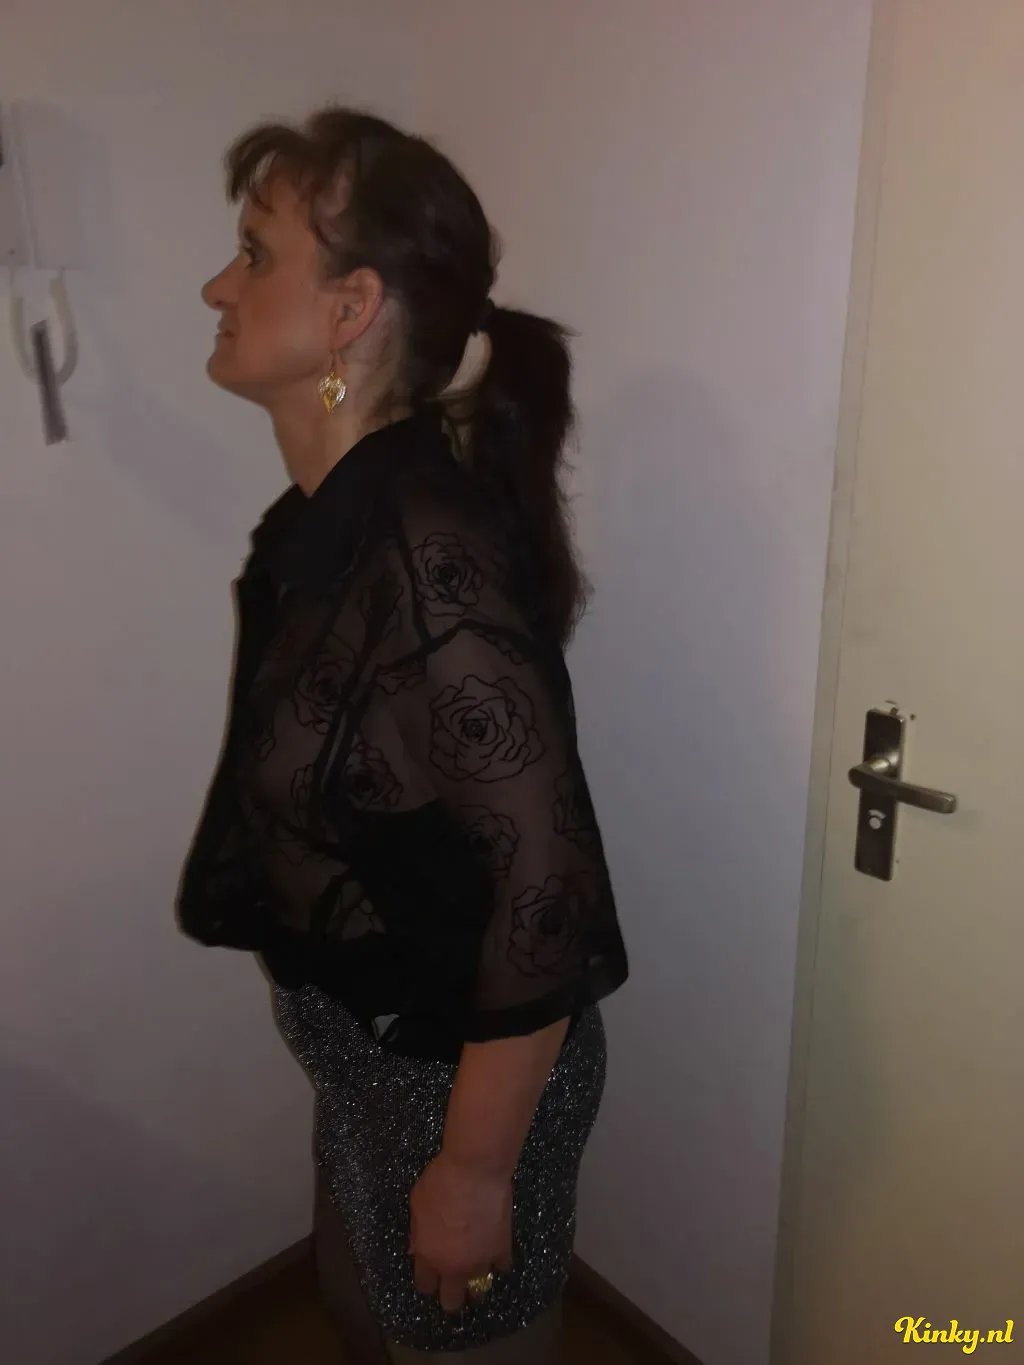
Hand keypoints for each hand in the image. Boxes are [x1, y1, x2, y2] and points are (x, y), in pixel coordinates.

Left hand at [407, 1151, 513, 1313]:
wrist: (475, 1171)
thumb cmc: (440, 1182)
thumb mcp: (417, 1203)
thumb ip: (418, 1231)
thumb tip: (416, 1248)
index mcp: (429, 1255)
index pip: (425, 1285)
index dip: (428, 1282)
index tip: (432, 1276)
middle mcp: (453, 1266)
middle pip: (452, 1301)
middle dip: (451, 1298)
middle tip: (455, 1287)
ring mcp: (480, 1261)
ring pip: (479, 1289)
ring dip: (476, 1282)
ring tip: (477, 1270)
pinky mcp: (502, 1250)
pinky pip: (502, 1266)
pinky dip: (499, 1261)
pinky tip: (496, 1251)